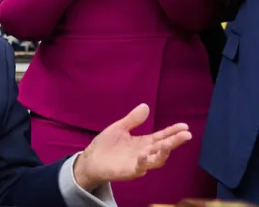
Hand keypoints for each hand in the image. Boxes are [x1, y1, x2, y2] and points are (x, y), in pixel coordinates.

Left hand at [73, 104, 191, 191]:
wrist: (91, 160)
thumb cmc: (106, 145)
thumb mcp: (120, 128)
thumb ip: (133, 119)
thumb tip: (146, 106)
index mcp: (143, 142)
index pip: (161, 136)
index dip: (173, 131)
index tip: (185, 126)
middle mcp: (145, 153)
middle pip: (163, 147)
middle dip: (174, 141)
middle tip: (186, 134)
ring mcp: (139, 163)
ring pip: (157, 160)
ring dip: (164, 152)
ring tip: (169, 144)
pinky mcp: (130, 171)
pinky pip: (140, 168)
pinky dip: (144, 163)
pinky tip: (144, 155)